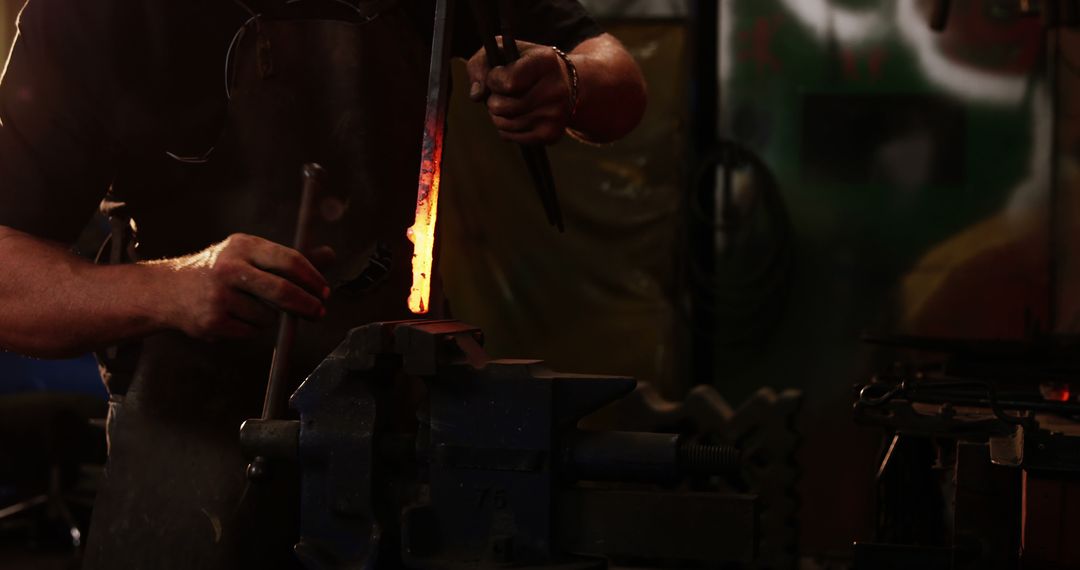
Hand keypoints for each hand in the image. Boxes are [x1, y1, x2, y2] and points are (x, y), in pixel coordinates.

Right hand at [153, 234, 330, 340]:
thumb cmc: (219, 271)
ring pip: (268, 316)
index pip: (289, 260)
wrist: (167, 291)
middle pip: (283, 291)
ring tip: (251, 308)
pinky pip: (250, 332)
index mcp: (243, 246)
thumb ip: (288, 258)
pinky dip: (251, 329)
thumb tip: (330, 255)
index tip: (325, 291)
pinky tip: (234, 318)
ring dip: (270, 318)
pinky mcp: (212, 321)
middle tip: (319, 312)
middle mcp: (230, 268)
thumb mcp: (249, 254)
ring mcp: (219, 295)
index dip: (313, 278)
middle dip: (306, 305)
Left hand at [466, 38, 573, 144]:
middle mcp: (555, 89)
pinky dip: (506, 128)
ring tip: (507, 103)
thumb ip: (480, 64)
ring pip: (503, 124)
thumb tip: (477, 95)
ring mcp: (555, 114)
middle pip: (501, 106)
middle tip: (501, 93)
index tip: (497, 75)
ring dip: (497, 115)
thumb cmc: (524, 62)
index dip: (493, 80)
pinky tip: (515, 116)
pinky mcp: (551, 134)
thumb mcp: (502, 50)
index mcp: (545, 62)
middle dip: (493, 99)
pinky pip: (511, 137)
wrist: (564, 81)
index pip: (507, 82)